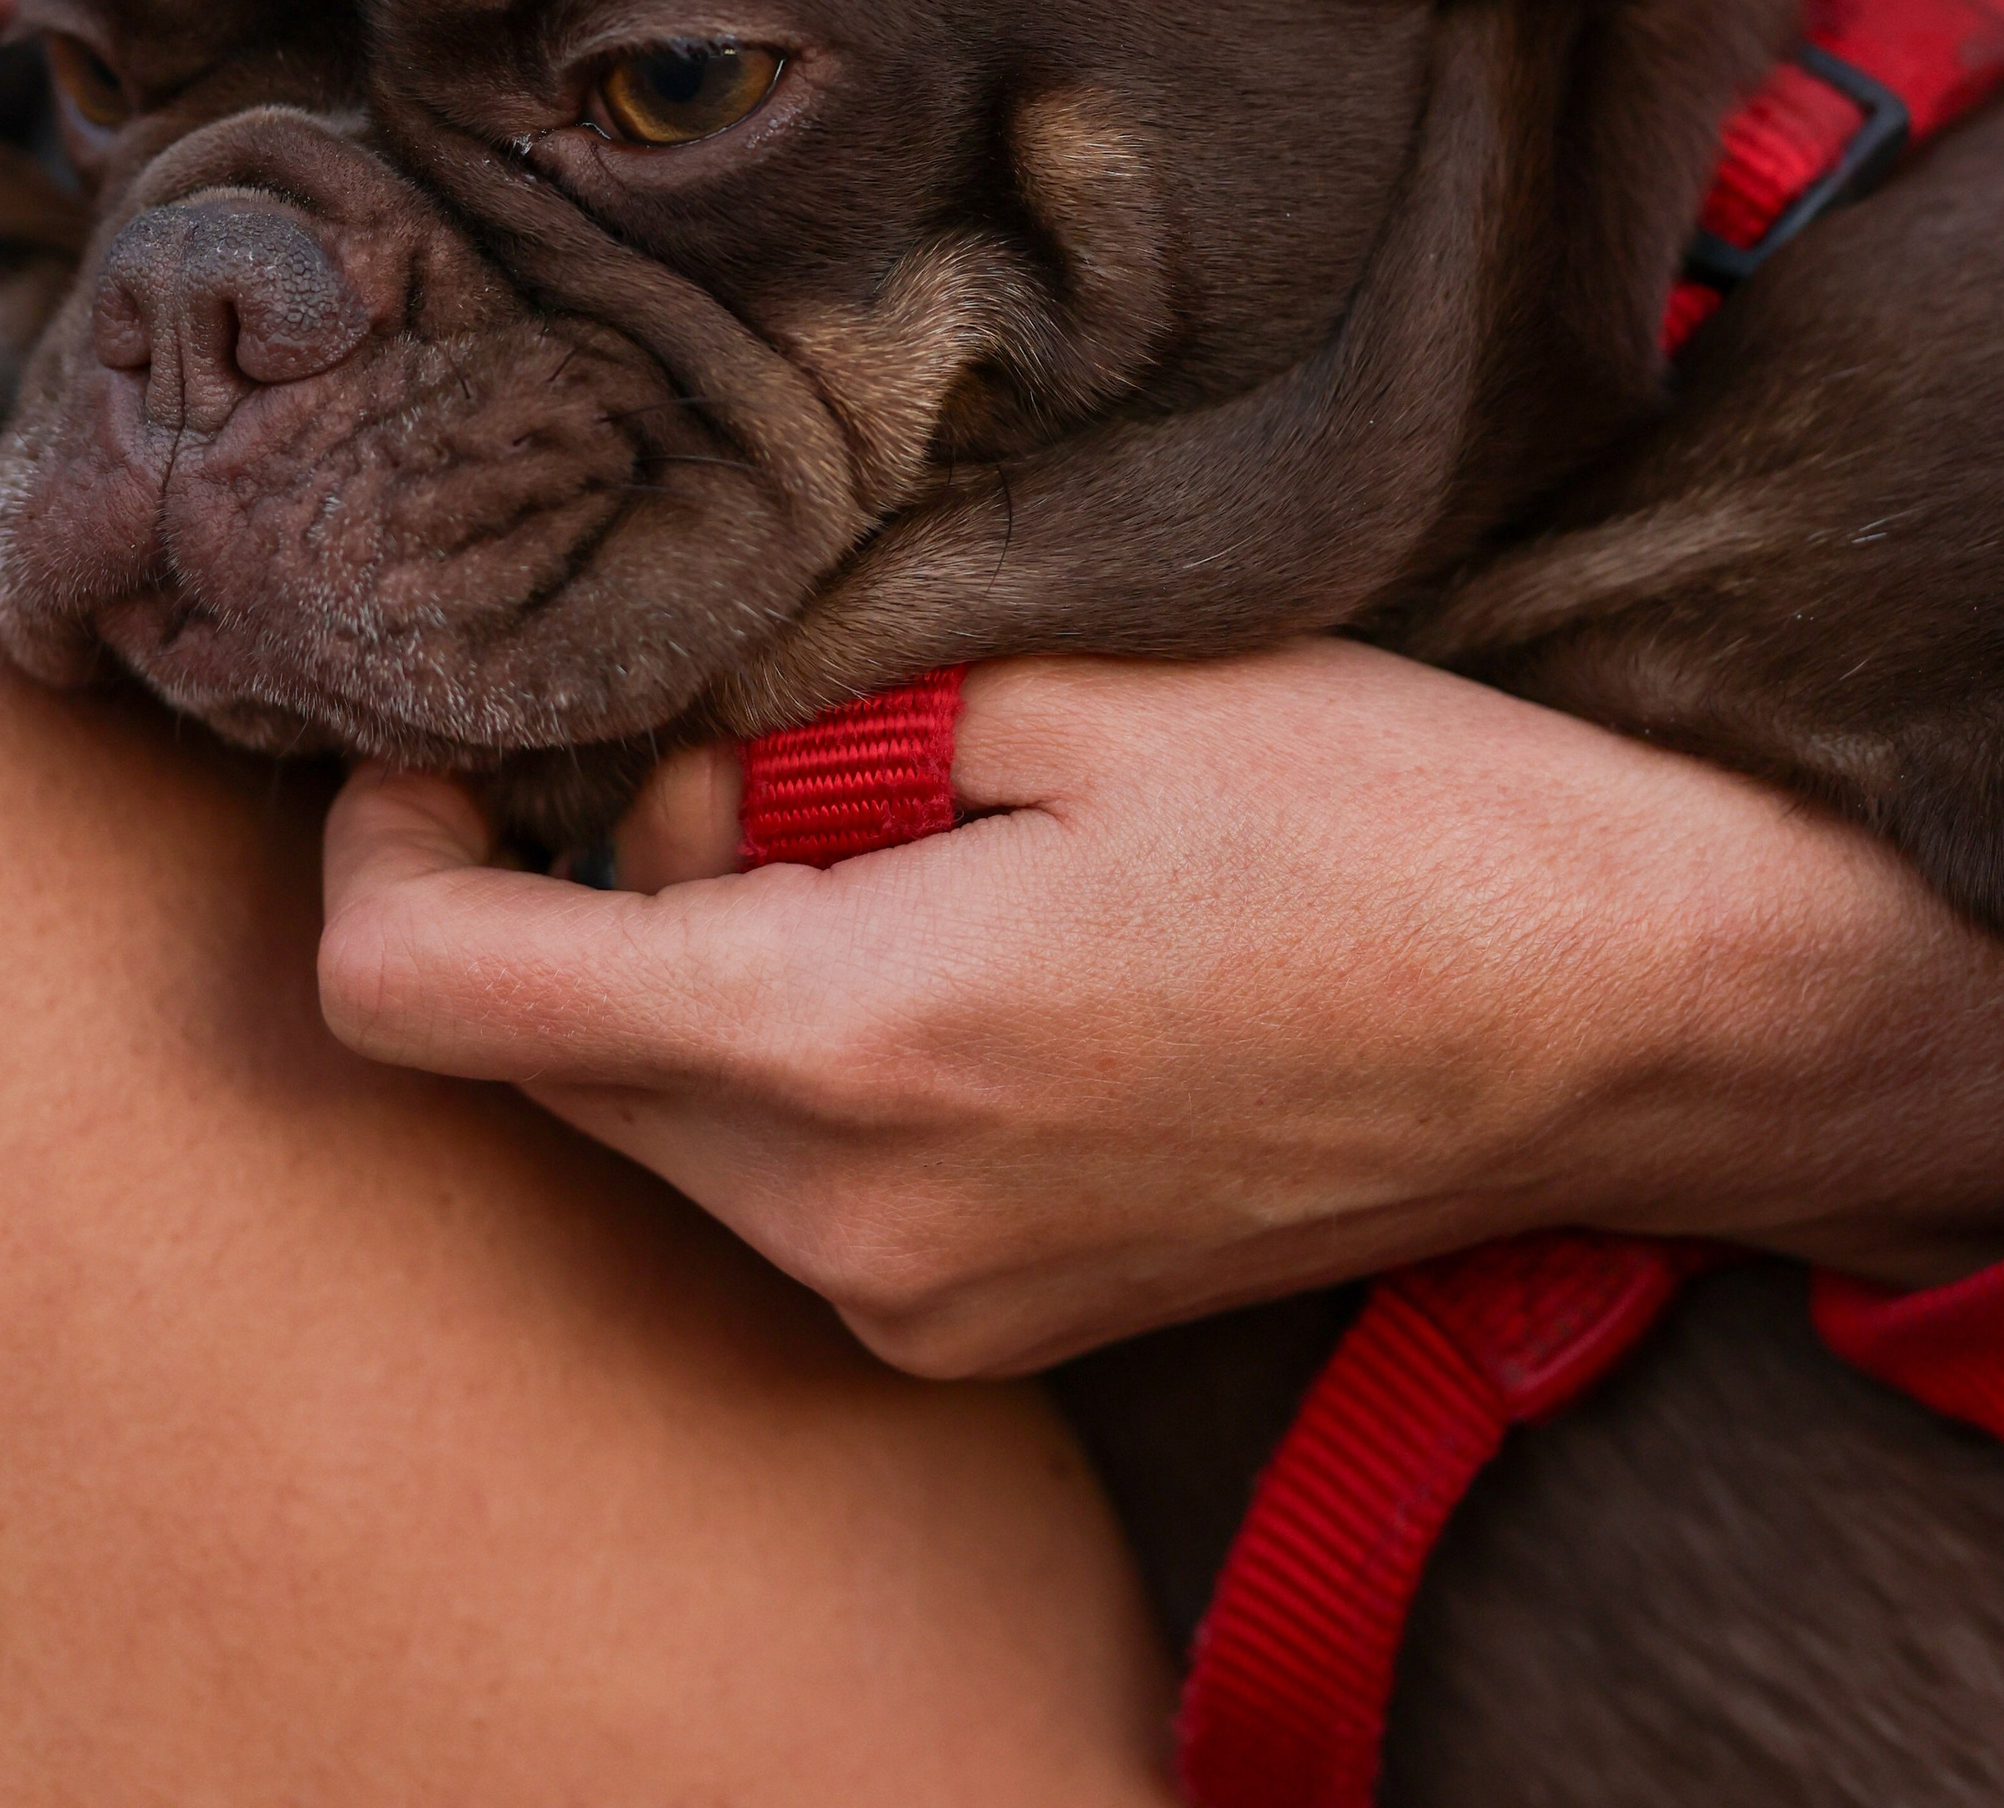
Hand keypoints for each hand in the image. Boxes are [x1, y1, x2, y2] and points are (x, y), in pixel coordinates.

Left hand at [319, 644, 2003, 1378]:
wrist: (1628, 1015)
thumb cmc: (1382, 811)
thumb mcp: (1068, 677)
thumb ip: (796, 725)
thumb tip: (646, 767)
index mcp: (848, 1046)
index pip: (440, 999)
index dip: (376, 854)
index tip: (429, 742)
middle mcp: (849, 1230)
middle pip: (535, 1065)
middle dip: (554, 884)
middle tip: (714, 731)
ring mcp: (922, 1309)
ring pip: (650, 1122)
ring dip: (674, 962)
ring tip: (862, 817)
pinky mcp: (987, 1326)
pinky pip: (774, 1183)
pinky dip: (771, 1046)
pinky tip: (926, 920)